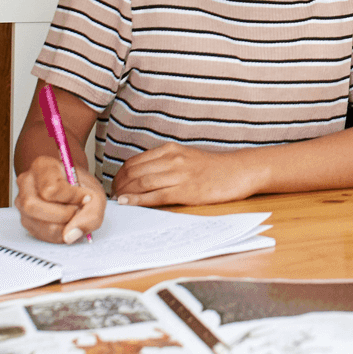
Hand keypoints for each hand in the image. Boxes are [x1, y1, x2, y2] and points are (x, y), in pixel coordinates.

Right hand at [15, 156, 107, 243]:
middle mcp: (26, 183)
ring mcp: (22, 202)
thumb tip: (71, 235)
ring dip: (62, 227)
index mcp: (42, 166)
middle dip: (62, 215)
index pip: (50, 188)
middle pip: (33, 206)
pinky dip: (58, 234)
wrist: (74, 187)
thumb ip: (91, 212)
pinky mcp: (26, 219)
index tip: (86, 197)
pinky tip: (66, 225)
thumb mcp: (95, 192)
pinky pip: (40, 234)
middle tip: (77, 211)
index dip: (71, 197)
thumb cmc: (80, 185)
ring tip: (74, 218)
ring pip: (37, 224)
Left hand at [111, 143, 268, 206]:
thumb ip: (167, 163)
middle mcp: (172, 159)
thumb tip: (144, 176)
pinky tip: (127, 203)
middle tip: (112, 196)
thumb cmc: (215, 167)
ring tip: (117, 201)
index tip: (115, 184)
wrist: (240, 171)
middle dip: (118, 185)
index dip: (120, 174)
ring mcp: (179, 175)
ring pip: (141, 183)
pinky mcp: (186, 190)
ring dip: (124, 193)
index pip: (135, 161)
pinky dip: (137, 200)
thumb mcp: (188, 157)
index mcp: (171, 150)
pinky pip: (155, 196)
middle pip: (134, 172)